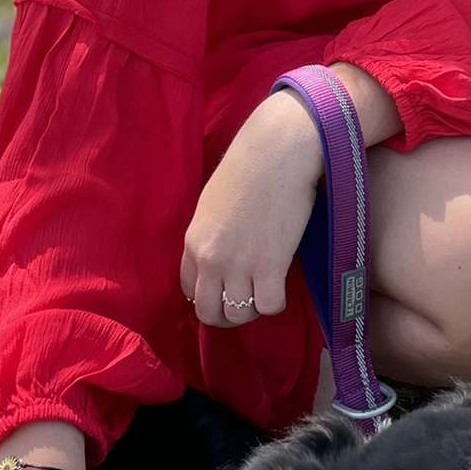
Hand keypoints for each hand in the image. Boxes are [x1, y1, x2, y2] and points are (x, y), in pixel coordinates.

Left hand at [181, 92, 321, 328]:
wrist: (277, 154)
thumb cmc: (248, 169)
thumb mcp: (213, 205)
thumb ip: (211, 235)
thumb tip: (222, 254)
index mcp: (193, 243)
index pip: (189, 291)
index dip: (209, 296)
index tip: (225, 291)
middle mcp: (211, 260)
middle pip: (209, 313)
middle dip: (227, 315)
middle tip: (246, 303)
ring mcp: (239, 266)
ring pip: (240, 315)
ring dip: (253, 309)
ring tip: (265, 291)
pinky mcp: (270, 267)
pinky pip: (269, 306)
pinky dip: (275, 302)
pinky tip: (280, 285)